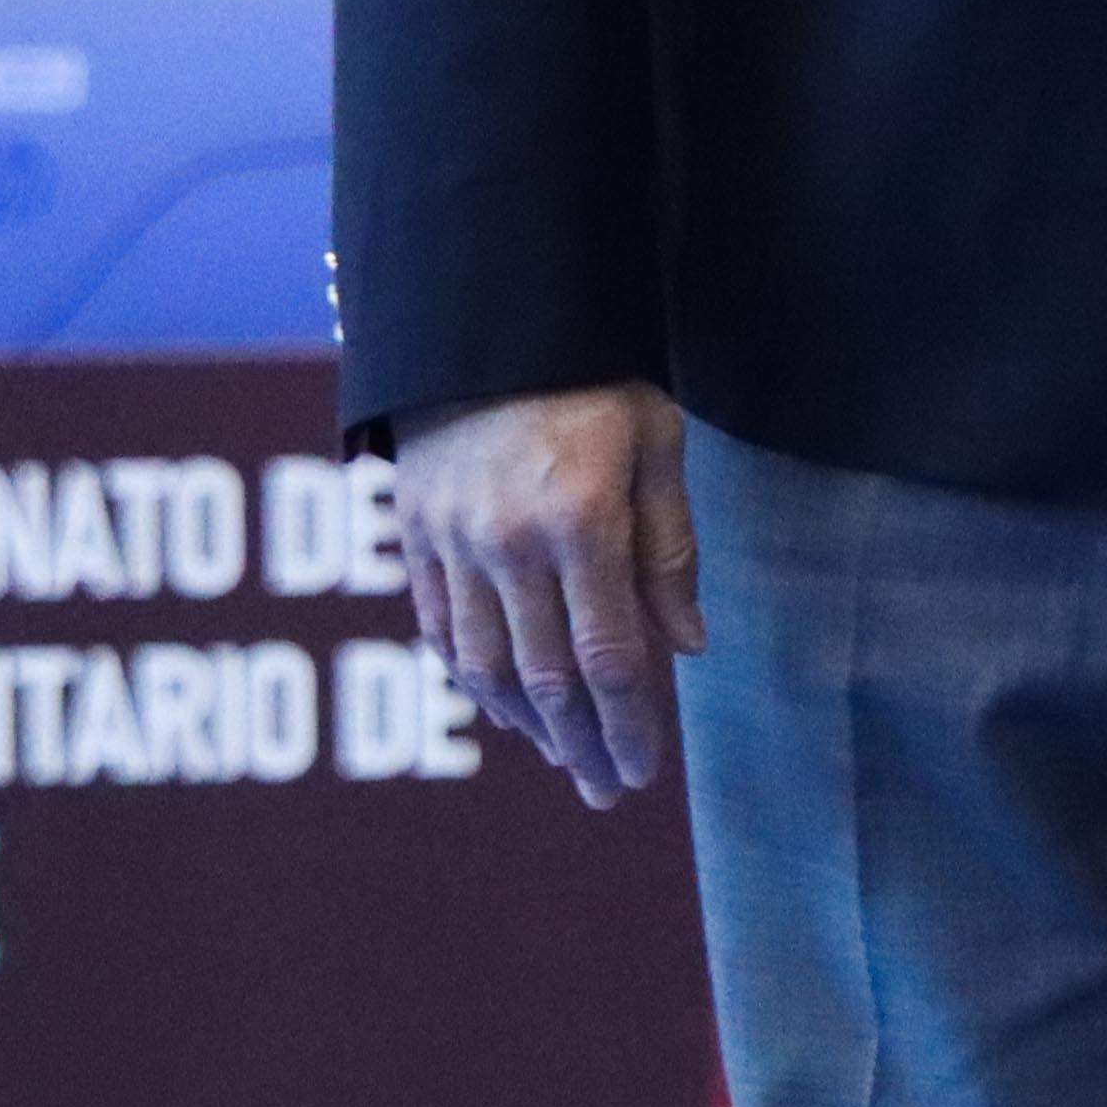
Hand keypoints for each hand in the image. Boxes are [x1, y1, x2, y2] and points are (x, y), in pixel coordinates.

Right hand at [394, 383, 701, 807]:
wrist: (486, 315)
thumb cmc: (594, 375)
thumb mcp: (656, 442)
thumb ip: (669, 548)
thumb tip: (689, 648)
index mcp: (581, 522)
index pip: (610, 658)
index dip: (630, 727)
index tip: (644, 773)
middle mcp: (509, 543)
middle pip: (547, 678)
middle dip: (581, 745)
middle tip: (606, 791)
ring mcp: (453, 541)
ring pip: (487, 665)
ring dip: (526, 725)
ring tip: (562, 759)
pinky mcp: (417, 532)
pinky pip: (441, 628)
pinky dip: (472, 678)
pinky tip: (502, 706)